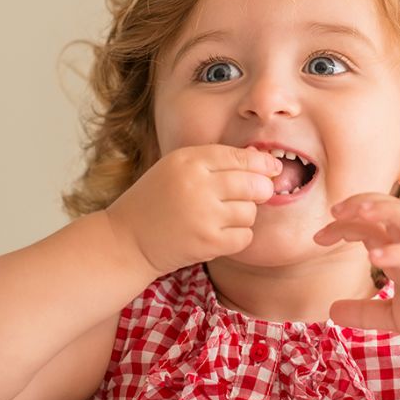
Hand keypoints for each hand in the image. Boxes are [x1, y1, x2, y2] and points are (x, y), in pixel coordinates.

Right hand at [106, 145, 281, 277]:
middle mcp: (197, 184)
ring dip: (243, 216)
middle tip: (256, 194)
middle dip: (260, 189)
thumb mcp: (175, 168)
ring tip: (222, 217)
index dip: (262, 163)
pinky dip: (237, 237)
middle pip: (253, 184)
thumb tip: (259, 160)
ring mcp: (203, 215)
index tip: (272, 168)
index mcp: (188, 160)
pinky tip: (219, 234)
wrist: (126, 240)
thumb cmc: (154, 202)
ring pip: (250, 211)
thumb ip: (213, 162)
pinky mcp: (208, 242)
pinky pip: (244, 236)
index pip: (239, 156)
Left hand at [313, 193, 399, 359]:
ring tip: (357, 211)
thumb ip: (365, 311)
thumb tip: (332, 309)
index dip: (345, 224)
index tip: (319, 237)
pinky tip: (374, 256)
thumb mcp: (394, 317)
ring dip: (385, 210)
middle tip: (334, 211)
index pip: (373, 224)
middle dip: (363, 202)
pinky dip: (396, 253)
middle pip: (393, 209)